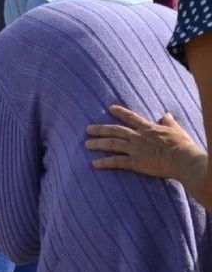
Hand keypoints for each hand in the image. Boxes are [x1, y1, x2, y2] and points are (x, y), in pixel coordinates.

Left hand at [86, 104, 206, 184]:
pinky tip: (94, 164)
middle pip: (115, 130)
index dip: (120, 112)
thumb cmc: (183, 146)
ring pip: (112, 144)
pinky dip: (105, 162)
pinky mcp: (135, 162)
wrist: (184, 160)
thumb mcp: (177, 130)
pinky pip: (116, 161)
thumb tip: (167, 115)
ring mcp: (135, 149)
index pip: (131, 117)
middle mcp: (138, 137)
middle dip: (101, 129)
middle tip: (88, 129)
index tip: (110, 108)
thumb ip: (170, 123)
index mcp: (149, 128)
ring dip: (98, 143)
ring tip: (87, 144)